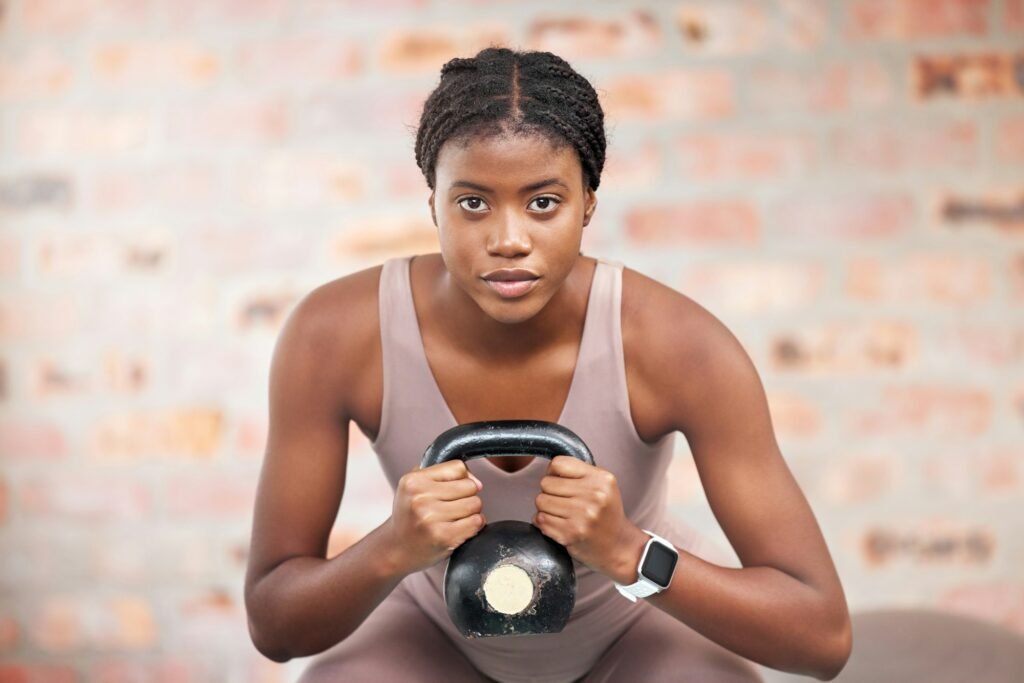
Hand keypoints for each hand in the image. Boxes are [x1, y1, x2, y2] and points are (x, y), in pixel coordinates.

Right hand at [389, 460, 485, 573]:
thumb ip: (442, 475)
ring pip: (475, 504)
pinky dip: (474, 525)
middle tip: (453, 507)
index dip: (462, 478)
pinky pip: (476, 522)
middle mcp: (420, 498)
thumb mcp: (414, 488)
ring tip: (454, 518)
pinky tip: (459, 529)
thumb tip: (476, 481)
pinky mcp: (444, 537)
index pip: (458, 467)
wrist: (395, 550)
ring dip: (471, 512)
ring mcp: (431, 518)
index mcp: (413, 481)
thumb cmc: (409, 518)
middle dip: (467, 496)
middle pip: (470, 486)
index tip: (454, 490)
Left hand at [532, 456, 643, 581]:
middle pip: (546, 483)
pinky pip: (540, 519)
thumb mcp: (603, 486)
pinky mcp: (571, 533)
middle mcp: (594, 495)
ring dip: (546, 508)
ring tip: (561, 514)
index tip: (559, 482)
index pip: (558, 463)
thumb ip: (579, 474)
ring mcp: (582, 515)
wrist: (619, 547)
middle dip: (549, 492)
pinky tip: (558, 525)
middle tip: (562, 502)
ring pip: (540, 501)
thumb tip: (548, 471)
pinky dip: (544, 522)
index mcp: (601, 479)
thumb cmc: (606, 515)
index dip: (553, 473)